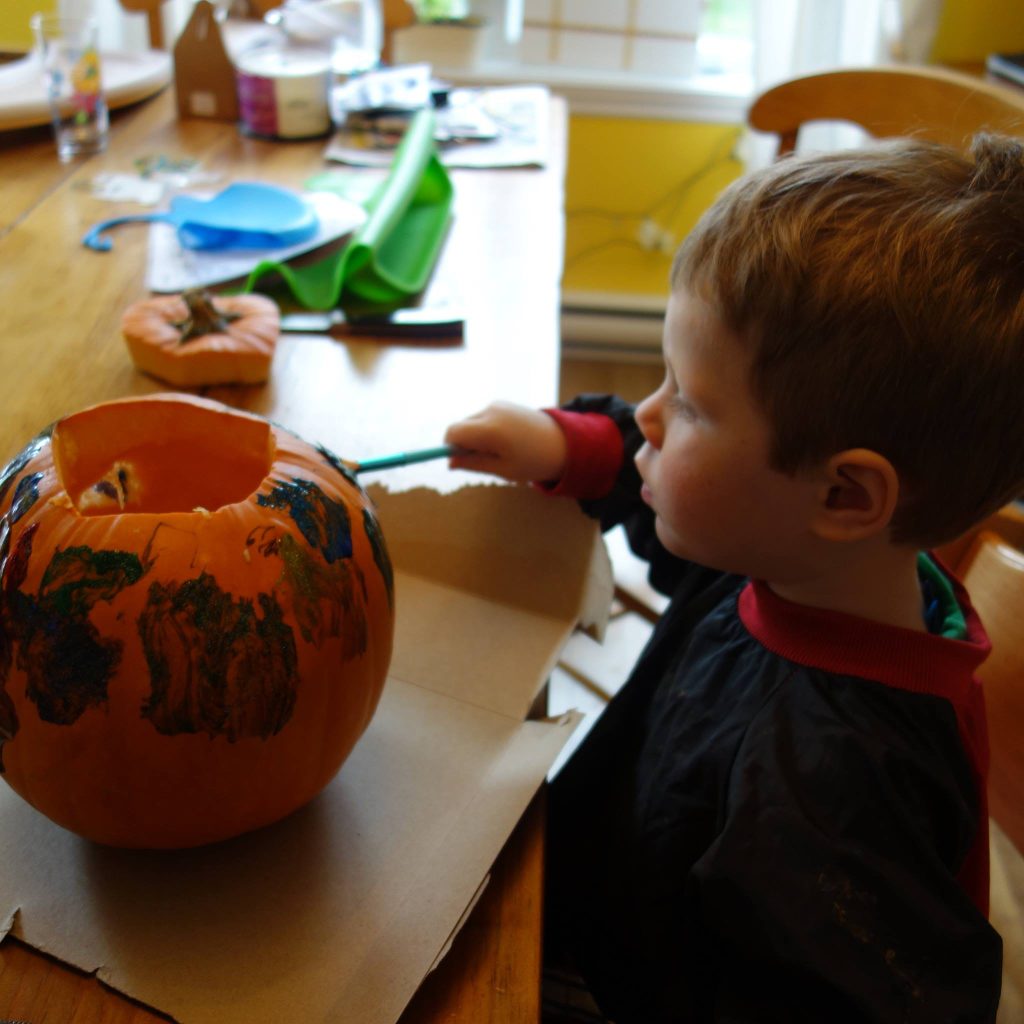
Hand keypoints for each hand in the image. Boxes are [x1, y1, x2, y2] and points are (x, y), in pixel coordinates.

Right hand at [444, 402, 567, 482]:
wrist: (565, 443)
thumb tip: (450, 462)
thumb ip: (473, 464)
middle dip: (463, 444)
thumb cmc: (534, 462)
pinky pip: (483, 417)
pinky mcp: (504, 404)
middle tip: (483, 461)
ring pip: (471, 422)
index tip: (457, 462)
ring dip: (475, 437)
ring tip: (500, 451)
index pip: (453, 433)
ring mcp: (498, 405)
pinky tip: (505, 441)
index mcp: (490, 430)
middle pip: (461, 426)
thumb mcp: (502, 469)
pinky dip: (485, 430)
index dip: (449, 448)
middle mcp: (491, 411)